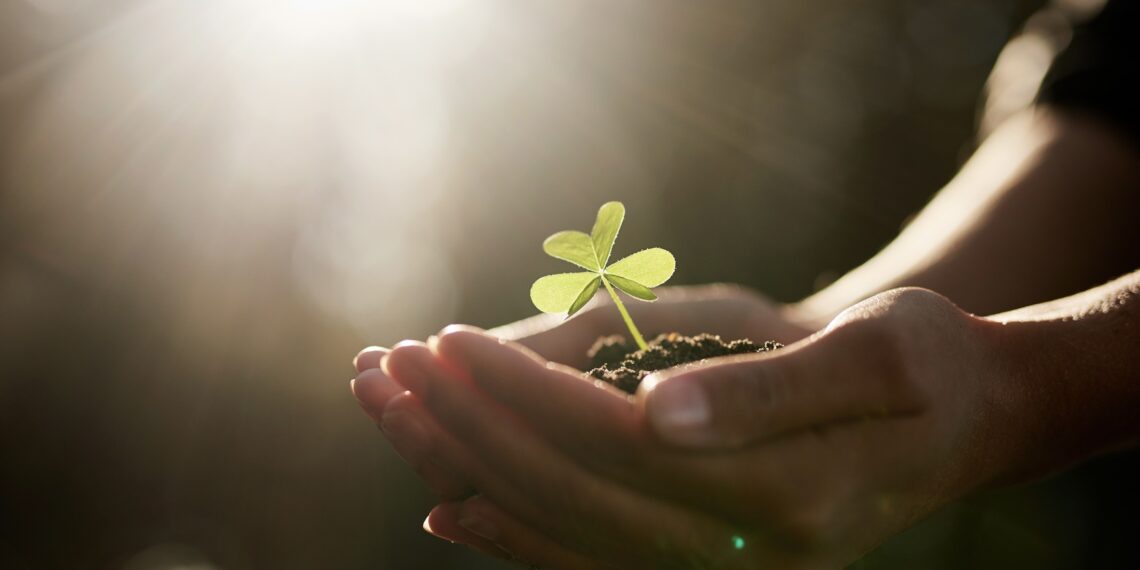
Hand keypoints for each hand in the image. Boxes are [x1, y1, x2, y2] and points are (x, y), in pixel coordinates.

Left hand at [381, 288, 1037, 567]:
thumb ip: (766, 391)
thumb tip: (653, 409)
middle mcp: (744, 554)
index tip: (447, 340)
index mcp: (784, 496)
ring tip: (394, 417)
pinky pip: (591, 561)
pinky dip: (515, 536)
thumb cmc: (927, 368)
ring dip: (469, 474)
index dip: (522, 393)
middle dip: (470, 429)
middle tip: (390, 368)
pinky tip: (454, 508)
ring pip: (564, 533)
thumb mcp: (875, 357)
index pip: (615, 444)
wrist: (966, 423)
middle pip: (571, 493)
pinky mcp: (705, 563)